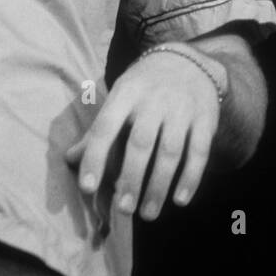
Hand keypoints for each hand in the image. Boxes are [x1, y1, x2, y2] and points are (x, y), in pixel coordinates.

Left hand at [68, 48, 224, 222]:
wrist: (188, 61)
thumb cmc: (144, 86)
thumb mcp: (119, 97)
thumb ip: (98, 130)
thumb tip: (70, 160)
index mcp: (125, 93)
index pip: (105, 126)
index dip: (95, 156)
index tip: (87, 187)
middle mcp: (153, 100)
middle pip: (140, 143)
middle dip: (131, 178)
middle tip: (122, 209)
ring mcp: (181, 110)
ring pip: (170, 152)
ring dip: (158, 186)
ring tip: (147, 214)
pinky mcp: (205, 120)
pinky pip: (198, 153)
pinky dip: (190, 178)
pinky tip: (180, 200)